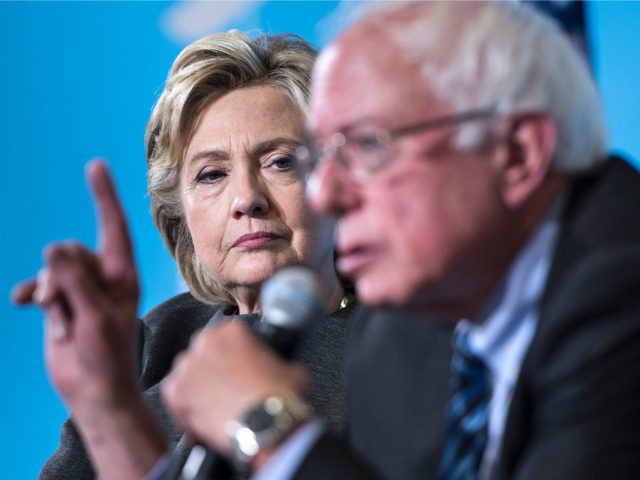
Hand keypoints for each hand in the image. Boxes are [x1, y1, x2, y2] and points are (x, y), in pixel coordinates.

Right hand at [11, 160, 139, 408]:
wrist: (93, 390)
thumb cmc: (106, 357)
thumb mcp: (95, 317)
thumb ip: (75, 281)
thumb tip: (53, 246)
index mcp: (123, 275)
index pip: (113, 227)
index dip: (104, 196)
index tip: (96, 165)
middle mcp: (103, 277)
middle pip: (70, 252)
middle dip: (61, 279)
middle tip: (68, 311)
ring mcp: (80, 289)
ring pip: (52, 269)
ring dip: (49, 294)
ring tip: (61, 322)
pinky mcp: (61, 303)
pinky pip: (38, 285)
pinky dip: (31, 293)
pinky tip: (22, 303)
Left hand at [162, 321, 309, 456]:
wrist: (265, 426)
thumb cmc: (280, 397)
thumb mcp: (290, 368)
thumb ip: (277, 362)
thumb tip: (278, 370)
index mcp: (232, 330)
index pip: (226, 336)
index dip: (232, 355)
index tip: (237, 369)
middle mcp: (205, 342)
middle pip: (203, 351)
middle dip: (211, 368)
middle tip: (225, 388)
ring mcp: (187, 367)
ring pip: (187, 373)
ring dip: (197, 385)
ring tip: (213, 405)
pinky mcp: (175, 392)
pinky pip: (174, 396)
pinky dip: (184, 407)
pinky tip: (201, 419)